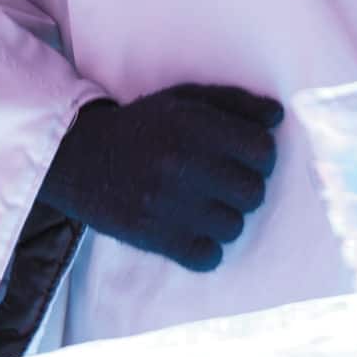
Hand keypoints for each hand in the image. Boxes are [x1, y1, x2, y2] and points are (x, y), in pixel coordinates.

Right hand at [40, 83, 282, 271]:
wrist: (79, 157)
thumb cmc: (142, 126)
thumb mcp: (184, 100)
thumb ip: (235, 103)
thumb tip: (278, 117)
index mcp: (195, 126)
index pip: (262, 150)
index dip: (259, 155)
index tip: (244, 157)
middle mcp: (185, 164)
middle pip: (253, 192)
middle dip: (244, 187)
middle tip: (223, 183)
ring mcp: (170, 205)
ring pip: (233, 226)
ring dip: (224, 218)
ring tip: (204, 206)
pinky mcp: (155, 237)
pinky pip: (208, 257)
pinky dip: (205, 248)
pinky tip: (192, 230)